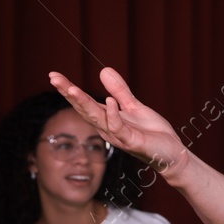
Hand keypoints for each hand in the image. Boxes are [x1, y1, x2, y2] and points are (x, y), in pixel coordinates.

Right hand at [49, 67, 186, 176]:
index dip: (69, 89)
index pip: (84, 102)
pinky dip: (113, 115)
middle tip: (53, 78)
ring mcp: (117, 135)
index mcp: (106, 118)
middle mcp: (107, 127)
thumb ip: (119, 90)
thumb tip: (104, 70)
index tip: (53, 75)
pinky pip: (118, 128)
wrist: (170, 152)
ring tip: (72, 88)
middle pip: (84, 108)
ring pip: (96, 118)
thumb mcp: (134, 106)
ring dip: (84, 103)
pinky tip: (110, 101)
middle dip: (69, 93)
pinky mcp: (131, 141)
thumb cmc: (151, 132)